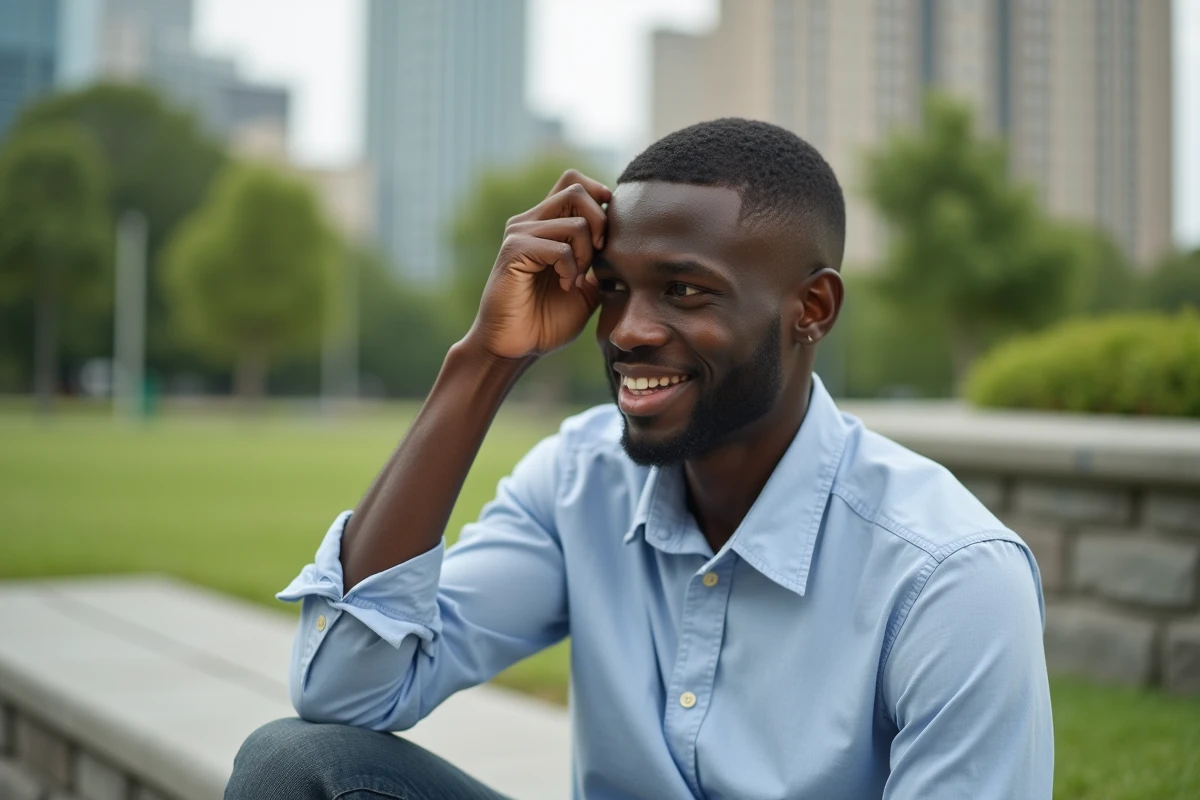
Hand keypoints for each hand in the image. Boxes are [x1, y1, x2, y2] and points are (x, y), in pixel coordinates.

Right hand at [465, 170, 610, 360]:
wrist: (516, 347)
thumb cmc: (546, 321)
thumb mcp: (586, 288)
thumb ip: (600, 262)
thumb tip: (625, 244)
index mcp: (546, 224)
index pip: (573, 181)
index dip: (599, 197)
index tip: (605, 238)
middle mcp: (530, 221)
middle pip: (576, 189)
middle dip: (599, 223)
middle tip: (596, 258)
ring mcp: (520, 233)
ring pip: (575, 221)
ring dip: (586, 254)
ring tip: (576, 280)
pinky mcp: (514, 250)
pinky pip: (560, 247)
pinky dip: (571, 269)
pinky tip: (564, 286)